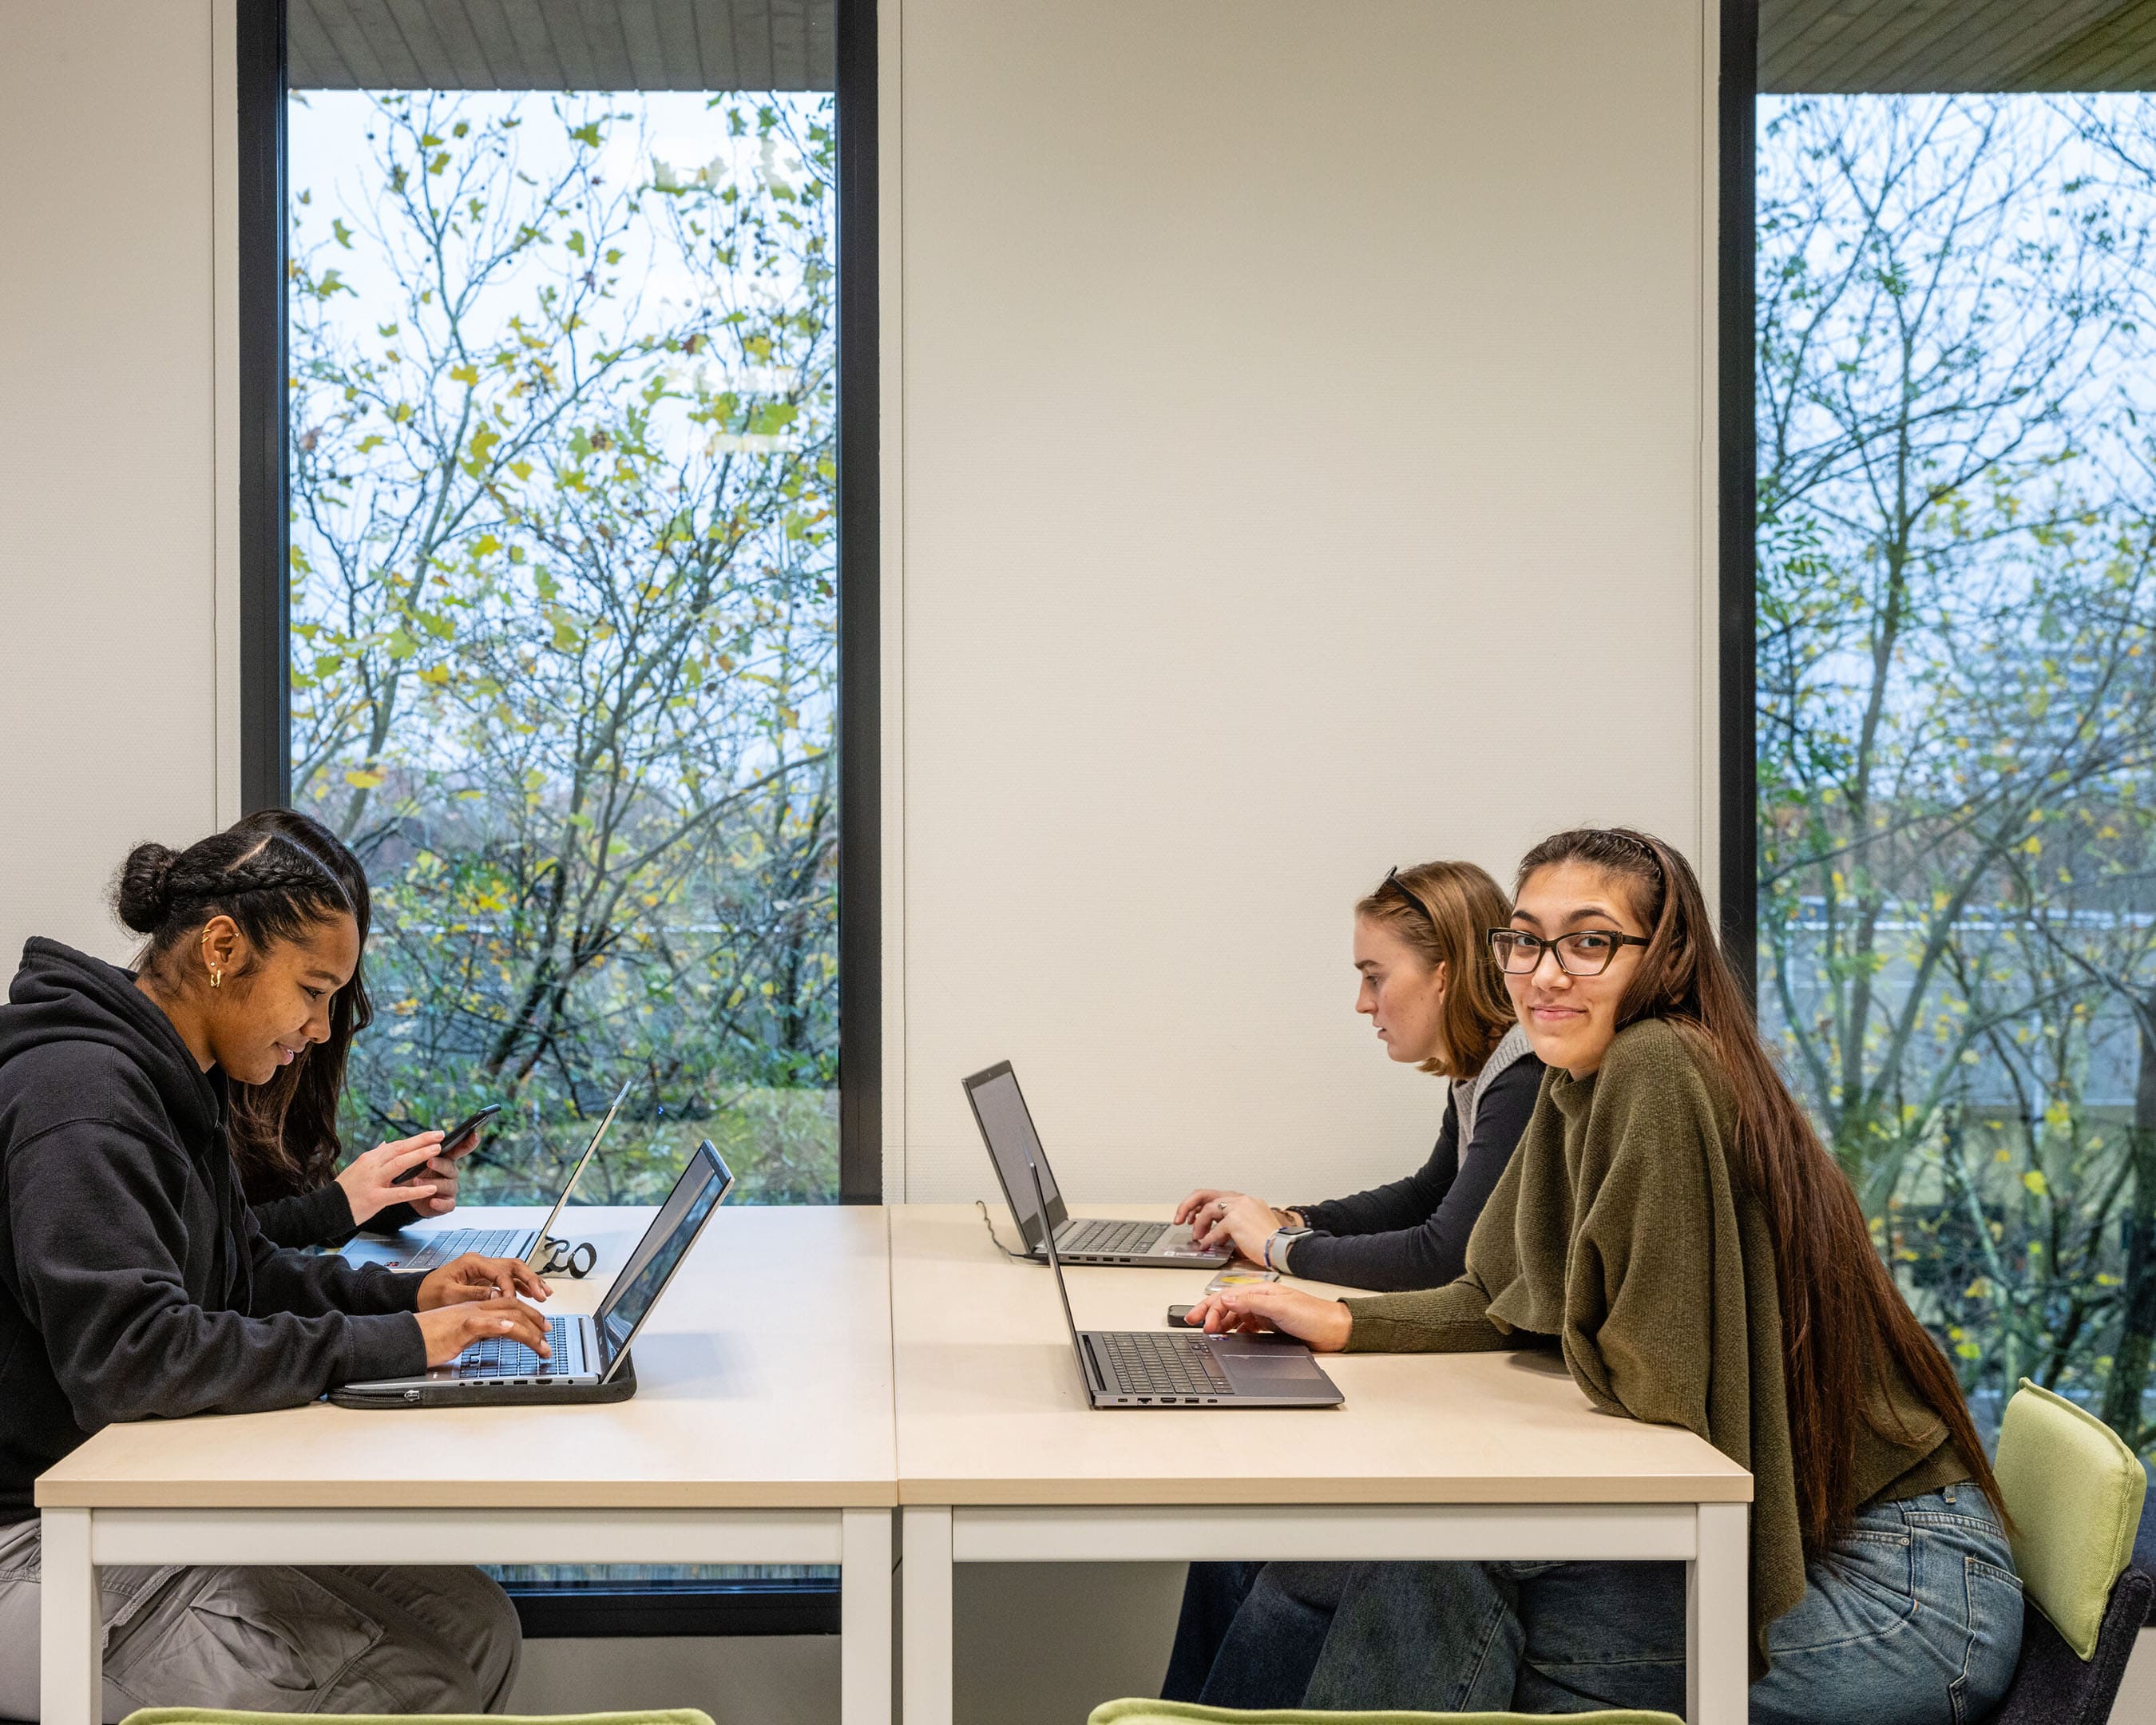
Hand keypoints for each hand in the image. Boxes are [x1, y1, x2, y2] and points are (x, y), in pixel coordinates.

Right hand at [335, 1132, 448, 1224]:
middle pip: (400, 1149)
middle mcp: (372, 1166)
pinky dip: (416, 1190)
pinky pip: (399, 1193)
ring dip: (420, 1156)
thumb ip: (374, 1157)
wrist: (327, 1208)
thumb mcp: (358, 1168)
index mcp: (370, 1158)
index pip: (397, 1145)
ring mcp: (373, 1181)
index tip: (432, 1134)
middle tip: (440, 1136)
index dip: (416, 1139)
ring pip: (400, 1164)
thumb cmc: (345, 1189)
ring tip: (437, 1152)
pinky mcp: (375, 1198)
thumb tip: (384, 1144)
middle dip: (422, 1141)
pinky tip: (430, 1188)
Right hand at [415, 1296, 552, 1366]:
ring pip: (505, 1315)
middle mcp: (475, 1309)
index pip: (510, 1305)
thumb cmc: (428, 1338)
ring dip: (527, 1330)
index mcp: (475, 1309)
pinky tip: (510, 1328)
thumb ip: (479, 1332)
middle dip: (536, 1321)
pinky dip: (498, 1325)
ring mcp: (468, 1316)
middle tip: (549, 1336)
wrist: (404, 1337)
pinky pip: (481, 1323)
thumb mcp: (460, 1334)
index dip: (530, 1314)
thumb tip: (498, 1334)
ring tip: (541, 1343)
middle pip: (514, 1307)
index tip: (543, 1328)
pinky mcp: (458, 1327)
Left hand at [416, 1253, 550, 1310]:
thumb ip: (474, 1294)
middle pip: (514, 1266)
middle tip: (542, 1294)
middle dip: (530, 1279)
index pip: (500, 1272)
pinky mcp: (486, 1280)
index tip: (514, 1301)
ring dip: (530, 1282)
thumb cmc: (429, 1293)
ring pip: (515, 1271)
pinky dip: (522, 1286)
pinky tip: (531, 1294)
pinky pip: (509, 1279)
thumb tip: (496, 1296)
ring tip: (544, 1294)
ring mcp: (485, 1271)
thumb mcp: (449, 1294)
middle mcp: (481, 1264)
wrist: (418, 1294)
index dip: (510, 1287)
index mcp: (473, 1263)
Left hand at [1184, 1191, 1293, 1262]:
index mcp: (1244, 1200)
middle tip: (1180, 1220)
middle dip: (1187, 1206)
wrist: (1282, 1247)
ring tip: (1196, 1237)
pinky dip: (1208, 1238)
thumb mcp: (1248, 1227)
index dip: (1198, 1205)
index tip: (1190, 1216)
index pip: (1214, 1195)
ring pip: (1207, 1210)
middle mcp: (1241, 1199)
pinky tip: (1207, 1245)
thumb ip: (1229, 1225)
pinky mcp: (1236, 1221)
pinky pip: (1215, 1229)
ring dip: (1198, 1225)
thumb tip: (1210, 1234)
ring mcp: (1239, 1208)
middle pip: (1204, 1194)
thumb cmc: (1269, 1242)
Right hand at [1185, 1284, 1352, 1351]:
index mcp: (1260, 1291)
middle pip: (1227, 1305)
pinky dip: (1234, 1332)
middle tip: (1194, 1324)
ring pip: (1234, 1317)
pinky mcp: (1269, 1326)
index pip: (1227, 1297)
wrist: (1334, 1330)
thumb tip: (1227, 1300)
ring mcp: (1264, 1314)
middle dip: (1209, 1313)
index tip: (1200, 1321)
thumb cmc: (1313, 1314)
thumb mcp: (1281, 1307)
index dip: (1211, 1308)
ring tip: (1210, 1332)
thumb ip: (1252, 1302)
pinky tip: (1230, 1337)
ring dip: (1220, 1324)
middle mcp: (1260, 1301)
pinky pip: (1245, 1328)